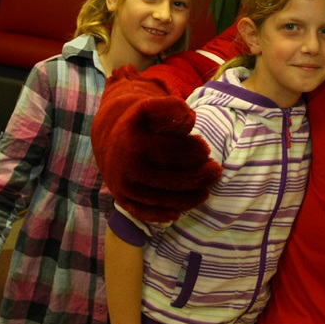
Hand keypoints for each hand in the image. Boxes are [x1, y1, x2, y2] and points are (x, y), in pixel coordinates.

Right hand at [94, 68, 221, 222]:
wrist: (110, 141)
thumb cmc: (140, 125)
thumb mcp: (151, 108)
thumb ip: (171, 108)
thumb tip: (190, 118)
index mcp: (135, 143)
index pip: (175, 153)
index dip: (196, 151)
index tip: (206, 149)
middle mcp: (128, 168)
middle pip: (174, 180)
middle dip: (201, 177)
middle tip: (215, 171)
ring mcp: (125, 187)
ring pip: (165, 201)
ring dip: (191, 199)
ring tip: (205, 192)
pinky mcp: (123, 201)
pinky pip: (148, 214)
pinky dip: (166, 215)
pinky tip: (180, 210)